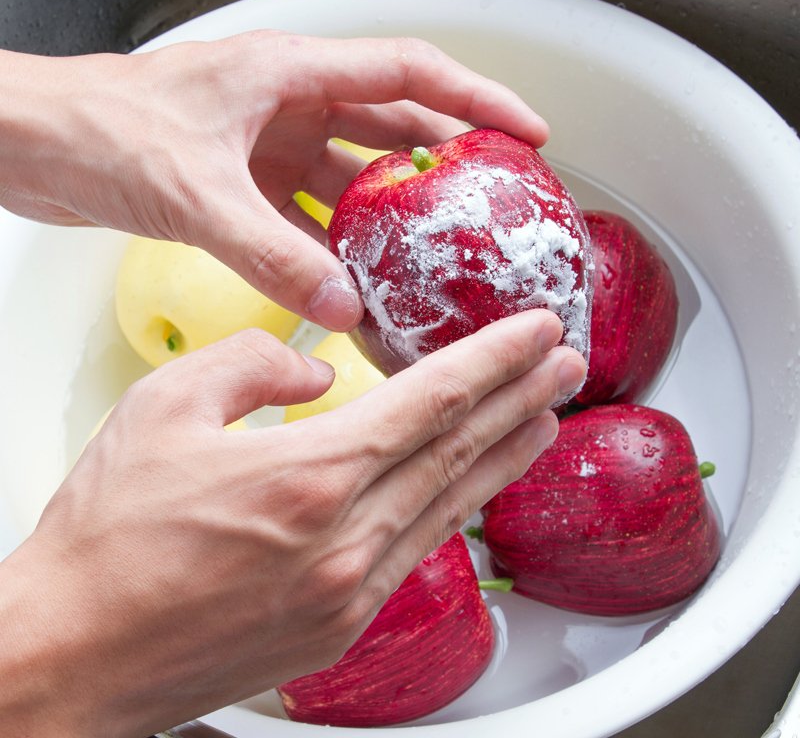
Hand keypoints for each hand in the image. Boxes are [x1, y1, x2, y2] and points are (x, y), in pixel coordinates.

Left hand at [0, 33, 548, 330]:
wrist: (32, 144)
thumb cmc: (98, 129)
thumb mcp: (198, 192)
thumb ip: (271, 252)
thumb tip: (340, 306)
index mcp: (290, 73)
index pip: (409, 73)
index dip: (476, 98)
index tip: (526, 132)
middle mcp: (288, 103)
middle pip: (391, 128)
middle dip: (444, 165)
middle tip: (492, 205)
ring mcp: (266, 144)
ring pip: (349, 180)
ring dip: (385, 218)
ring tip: (431, 258)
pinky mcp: (242, 182)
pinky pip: (305, 216)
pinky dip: (331, 248)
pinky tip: (352, 282)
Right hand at [0, 310, 584, 736]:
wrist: (72, 653)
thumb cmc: (107, 537)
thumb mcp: (166, 406)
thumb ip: (255, 365)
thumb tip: (317, 370)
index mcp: (310, 478)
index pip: (433, 401)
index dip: (495, 359)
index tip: (536, 331)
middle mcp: (345, 541)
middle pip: (459, 452)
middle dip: (522, 399)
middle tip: (565, 364)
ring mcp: (349, 594)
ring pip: (451, 507)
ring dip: (504, 457)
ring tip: (544, 420)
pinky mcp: (338, 628)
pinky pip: (415, 552)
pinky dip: (452, 509)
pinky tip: (468, 488)